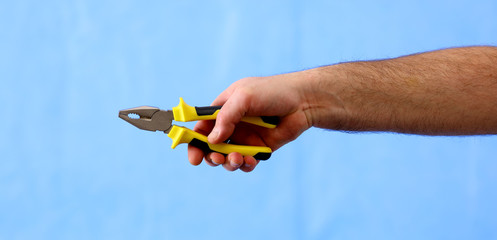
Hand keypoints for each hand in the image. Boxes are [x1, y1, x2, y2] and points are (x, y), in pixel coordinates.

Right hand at [187, 71, 312, 171]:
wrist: (304, 102)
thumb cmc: (273, 92)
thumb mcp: (244, 97)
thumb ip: (226, 117)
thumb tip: (211, 140)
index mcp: (223, 109)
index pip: (201, 126)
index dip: (193, 141)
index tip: (193, 155)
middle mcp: (232, 125)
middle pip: (210, 146)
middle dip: (209, 156)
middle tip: (215, 159)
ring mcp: (245, 138)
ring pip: (227, 157)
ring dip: (227, 162)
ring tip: (236, 159)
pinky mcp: (259, 149)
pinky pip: (246, 163)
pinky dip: (245, 166)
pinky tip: (250, 162)